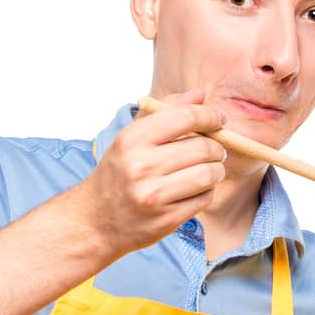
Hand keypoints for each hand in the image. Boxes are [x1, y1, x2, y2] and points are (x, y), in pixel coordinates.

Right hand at [82, 89, 227, 261]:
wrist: (96, 220)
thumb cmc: (118, 173)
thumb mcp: (132, 137)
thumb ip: (166, 112)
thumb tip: (200, 95)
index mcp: (132, 139)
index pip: (185, 118)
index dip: (209, 117)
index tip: (218, 120)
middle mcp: (141, 166)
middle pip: (203, 148)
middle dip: (217, 148)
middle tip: (215, 151)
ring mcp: (153, 196)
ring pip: (208, 175)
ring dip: (216, 171)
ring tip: (210, 170)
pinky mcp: (166, 219)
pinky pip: (204, 198)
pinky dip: (207, 191)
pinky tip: (195, 189)